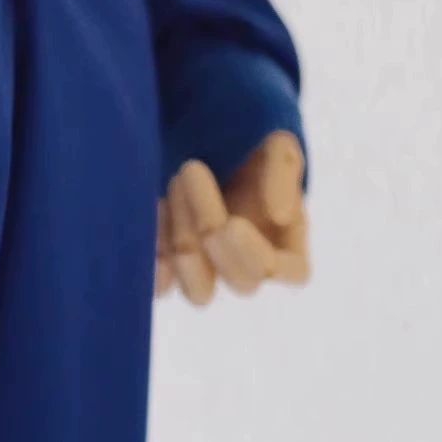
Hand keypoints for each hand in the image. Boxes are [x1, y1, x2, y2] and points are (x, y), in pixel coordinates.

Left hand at [155, 130, 308, 304]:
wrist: (212, 154)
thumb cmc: (254, 156)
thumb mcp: (277, 149)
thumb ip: (284, 173)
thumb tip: (281, 215)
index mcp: (289, 247)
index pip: (290, 272)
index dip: (258, 253)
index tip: (232, 223)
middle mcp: (251, 267)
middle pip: (242, 282)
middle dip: (212, 229)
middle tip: (190, 174)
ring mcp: (213, 273)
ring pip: (200, 291)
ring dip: (183, 244)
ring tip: (174, 185)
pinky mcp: (176, 269)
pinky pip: (163, 286)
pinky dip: (153, 264)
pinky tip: (151, 218)